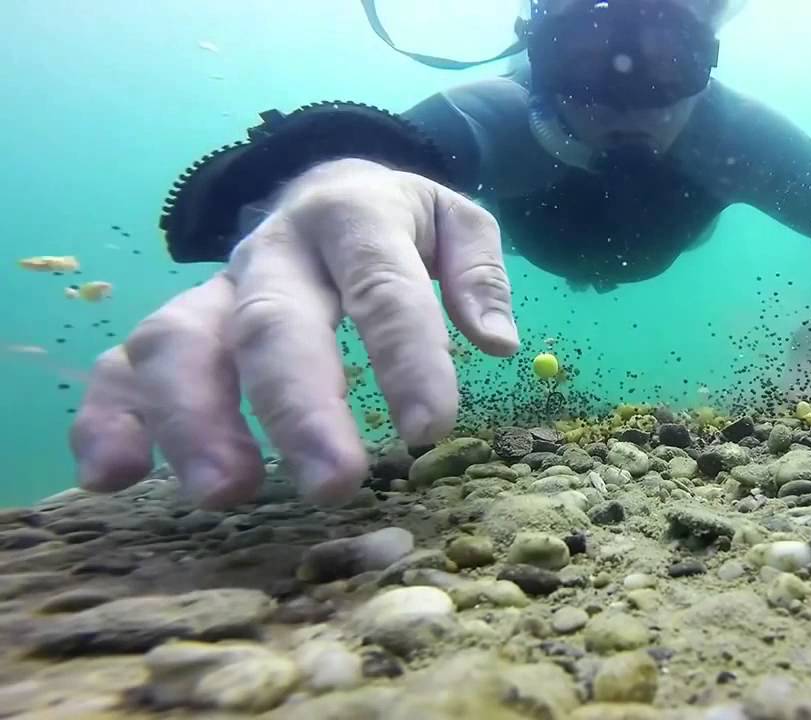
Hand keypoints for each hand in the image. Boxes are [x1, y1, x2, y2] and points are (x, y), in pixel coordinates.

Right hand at [70, 159, 519, 508]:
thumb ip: (479, 271)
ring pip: (180, 342)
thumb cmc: (399, 224)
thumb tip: (497, 342)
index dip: (407, 356)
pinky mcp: (174, 326)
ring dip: (194, 419)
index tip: (431, 430)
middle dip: (299, 406)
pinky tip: (112, 478)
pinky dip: (107, 418)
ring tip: (226, 494)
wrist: (326, 188)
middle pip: (273, 323)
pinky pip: (121, 365)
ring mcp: (215, 290)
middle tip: (334, 483)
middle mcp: (275, 252)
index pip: (382, 286)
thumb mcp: (454, 221)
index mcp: (353, 216)